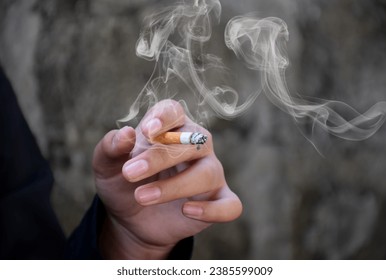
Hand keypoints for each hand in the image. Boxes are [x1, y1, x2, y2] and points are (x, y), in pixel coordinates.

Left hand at [93, 100, 241, 258]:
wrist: (131, 218)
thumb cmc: (124, 183)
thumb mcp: (106, 166)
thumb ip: (111, 148)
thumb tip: (126, 133)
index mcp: (170, 128)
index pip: (174, 112)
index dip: (164, 117)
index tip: (147, 131)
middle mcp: (196, 146)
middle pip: (192, 141)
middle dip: (160, 157)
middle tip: (129, 173)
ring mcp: (210, 173)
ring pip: (207, 173)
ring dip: (175, 186)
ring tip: (142, 197)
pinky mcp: (217, 200)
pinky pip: (230, 205)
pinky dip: (212, 210)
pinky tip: (187, 211)